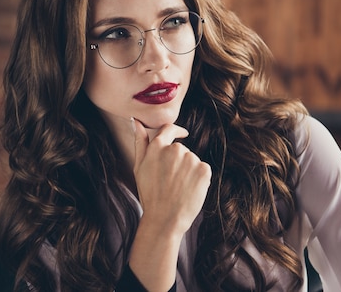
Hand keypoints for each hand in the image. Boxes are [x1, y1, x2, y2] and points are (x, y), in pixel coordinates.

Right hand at [126, 119, 210, 290]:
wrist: (165, 219)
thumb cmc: (149, 195)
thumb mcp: (139, 167)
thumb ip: (140, 142)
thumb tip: (136, 121)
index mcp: (157, 147)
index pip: (169, 129)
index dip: (176, 131)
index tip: (182, 134)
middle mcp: (174, 149)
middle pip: (181, 149)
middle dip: (178, 161)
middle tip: (170, 182)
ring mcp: (190, 159)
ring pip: (192, 161)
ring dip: (188, 171)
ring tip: (178, 188)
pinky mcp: (204, 169)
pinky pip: (203, 169)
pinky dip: (199, 178)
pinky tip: (189, 190)